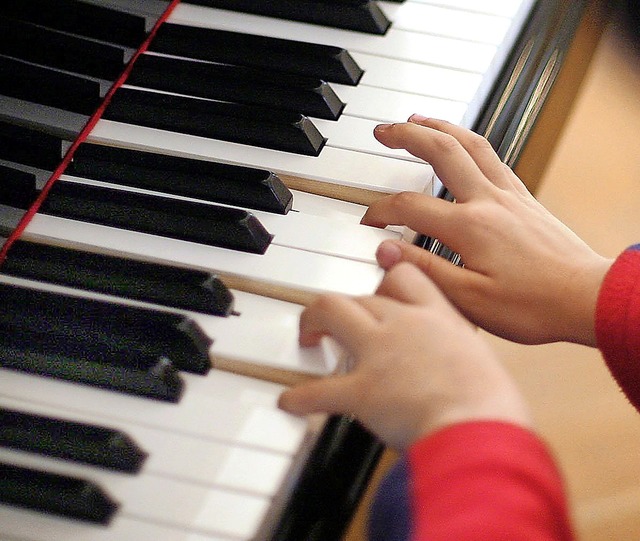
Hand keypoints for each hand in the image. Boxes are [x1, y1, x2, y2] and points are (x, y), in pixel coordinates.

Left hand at [278, 263, 530, 449]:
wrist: (480, 430)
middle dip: (344, 304)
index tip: (377, 287)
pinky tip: (289, 402)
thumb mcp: (480, 365)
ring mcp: (378, 353)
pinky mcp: (360, 389)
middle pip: (362, 295)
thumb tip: (448, 372)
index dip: (386, 279)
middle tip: (335, 320)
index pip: (406, 277)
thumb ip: (455, 358)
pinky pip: (318, 390)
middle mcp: (404, 325)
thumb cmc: (491, 407)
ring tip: (307, 337)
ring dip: (312, 320)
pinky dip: (300, 397)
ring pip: (331, 311)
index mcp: (438, 318)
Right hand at [362, 116, 612, 345]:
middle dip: (407, 135)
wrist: (587, 298)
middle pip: (441, 151)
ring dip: (440, 126)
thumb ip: (425, 271)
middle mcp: (489, 201)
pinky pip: (494, 157)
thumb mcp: (471, 300)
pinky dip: (470, 142)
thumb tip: (387, 251)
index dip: (381, 210)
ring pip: (471, 144)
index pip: (410, 206)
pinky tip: (463, 146)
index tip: (368, 220)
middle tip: (383, 130)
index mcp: (470, 227)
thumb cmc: (533, 306)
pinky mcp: (525, 199)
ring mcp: (510, 195)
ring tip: (417, 118)